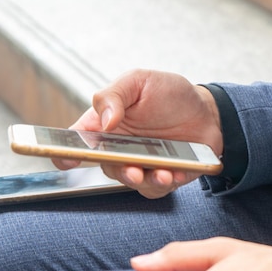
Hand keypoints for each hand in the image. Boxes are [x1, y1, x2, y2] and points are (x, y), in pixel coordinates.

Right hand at [53, 69, 222, 198]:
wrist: (207, 110)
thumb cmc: (169, 94)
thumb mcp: (140, 81)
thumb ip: (115, 95)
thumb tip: (105, 121)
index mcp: (104, 125)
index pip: (76, 141)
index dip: (64, 152)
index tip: (67, 159)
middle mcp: (118, 149)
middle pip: (105, 167)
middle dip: (118, 171)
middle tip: (131, 170)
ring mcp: (140, 165)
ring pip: (132, 182)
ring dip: (144, 181)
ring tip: (161, 173)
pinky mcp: (162, 177)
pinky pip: (157, 189)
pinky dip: (165, 184)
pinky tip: (175, 173)